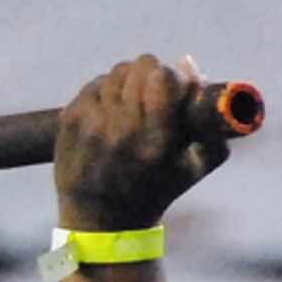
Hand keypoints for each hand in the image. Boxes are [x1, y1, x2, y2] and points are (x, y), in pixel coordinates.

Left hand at [54, 54, 219, 233]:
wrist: (101, 220)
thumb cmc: (159, 190)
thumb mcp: (200, 162)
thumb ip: (212, 115)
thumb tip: (187, 60)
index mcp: (155, 140)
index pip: (160, 77)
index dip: (171, 77)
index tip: (172, 91)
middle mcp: (120, 131)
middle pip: (138, 68)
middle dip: (151, 75)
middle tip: (153, 95)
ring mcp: (91, 126)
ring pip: (114, 73)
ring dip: (128, 82)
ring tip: (132, 105)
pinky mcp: (69, 123)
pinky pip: (93, 85)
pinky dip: (105, 92)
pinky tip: (111, 112)